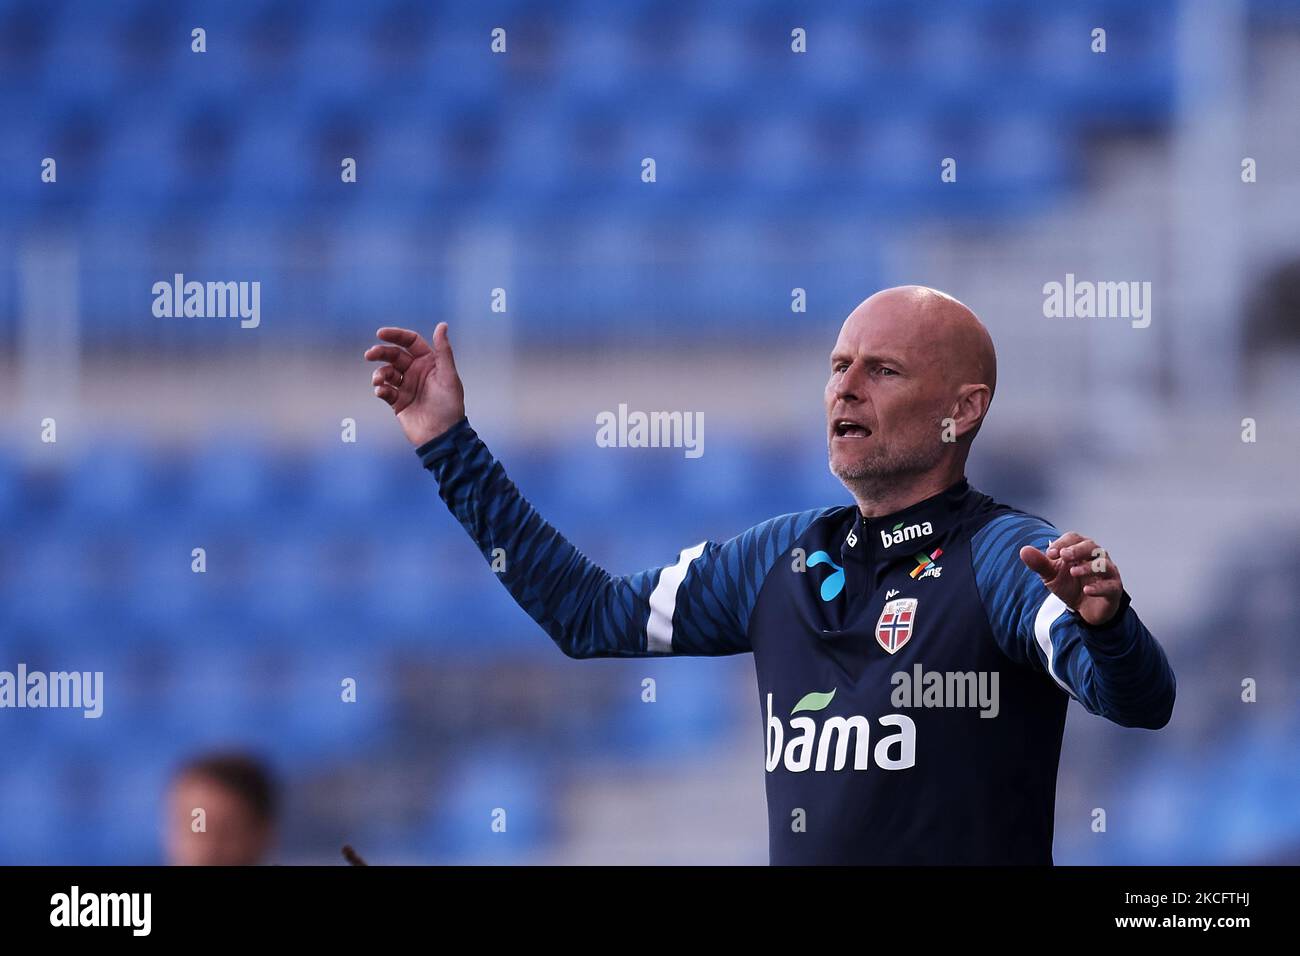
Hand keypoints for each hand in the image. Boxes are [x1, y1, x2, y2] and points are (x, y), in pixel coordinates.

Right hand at [364, 322, 464, 446]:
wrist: (442, 436)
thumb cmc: (450, 405)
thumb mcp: (449, 376)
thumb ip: (443, 351)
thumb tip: (442, 325)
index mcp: (429, 362)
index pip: (410, 342)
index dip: (396, 335)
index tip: (380, 333)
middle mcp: (416, 371)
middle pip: (394, 355)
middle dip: (381, 353)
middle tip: (370, 355)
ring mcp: (406, 386)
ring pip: (386, 372)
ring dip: (380, 373)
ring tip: (380, 380)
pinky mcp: (397, 402)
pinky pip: (384, 390)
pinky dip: (380, 388)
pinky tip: (382, 391)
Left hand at [1019, 532, 1123, 626]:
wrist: (1084, 610)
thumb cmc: (1070, 586)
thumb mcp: (1051, 575)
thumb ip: (1040, 563)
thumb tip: (1024, 550)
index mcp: (1080, 550)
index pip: (1074, 538)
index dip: (1063, 543)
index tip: (1051, 553)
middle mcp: (1096, 558)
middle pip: (1092, 546)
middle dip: (1077, 549)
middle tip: (1064, 555)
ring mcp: (1107, 573)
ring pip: (1104, 564)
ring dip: (1088, 567)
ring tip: (1073, 572)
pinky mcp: (1113, 590)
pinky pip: (1110, 586)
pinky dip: (1099, 588)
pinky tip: (1086, 590)